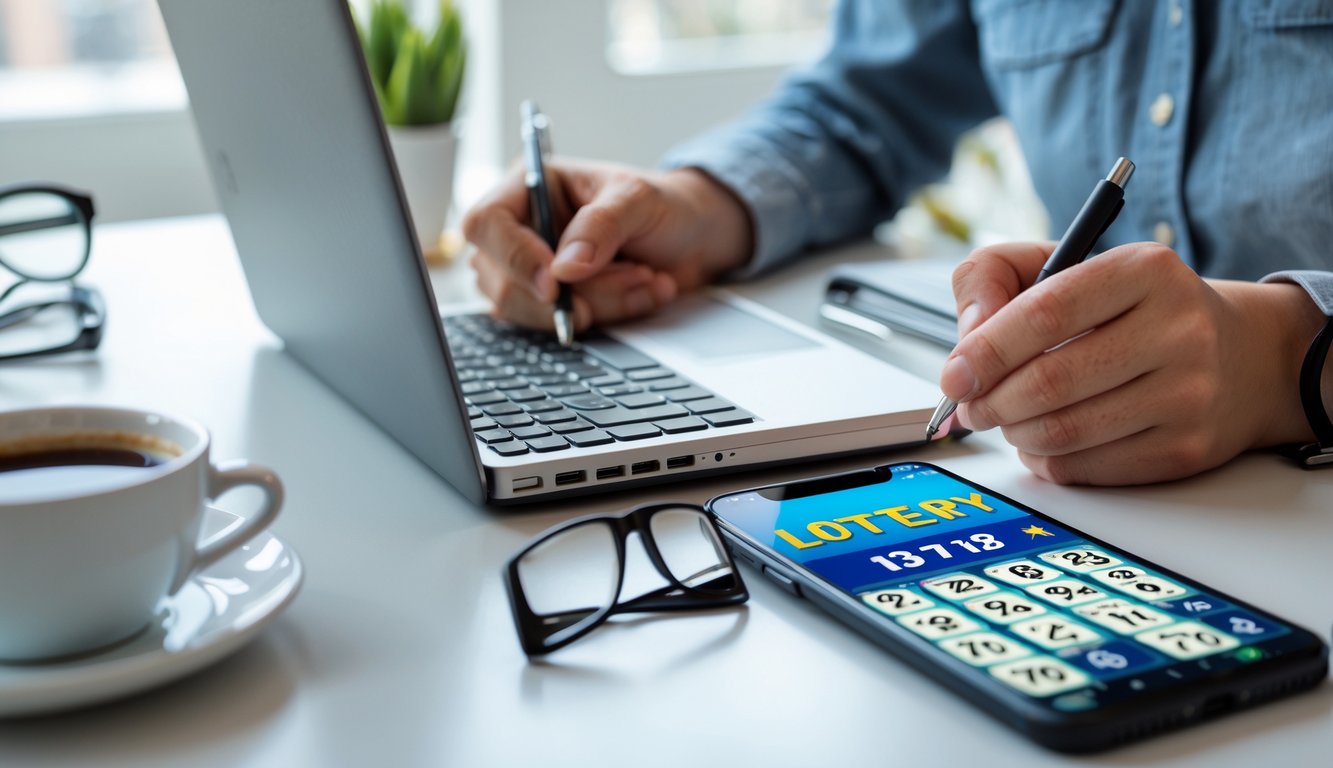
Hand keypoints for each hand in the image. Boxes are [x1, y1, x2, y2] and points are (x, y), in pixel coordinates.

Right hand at [462, 159, 752, 331]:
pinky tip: (639, 293)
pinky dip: (606, 317)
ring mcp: (530, 272)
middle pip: (500, 279)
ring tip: (643, 276)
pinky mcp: (550, 305)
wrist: (693, 239)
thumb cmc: (662, 206)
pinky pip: (557, 327)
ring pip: (530, 311)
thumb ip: (603, 225)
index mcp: (528, 186)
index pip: (486, 222)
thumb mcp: (640, 200)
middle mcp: (520, 230)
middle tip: (633, 273)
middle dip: (573, 290)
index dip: (514, 256)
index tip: (555, 281)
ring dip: (597, 304)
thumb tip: (564, 268)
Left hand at [942, 241, 1323, 484]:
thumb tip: (964, 343)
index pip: (1046, 312)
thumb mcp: (1065, 263)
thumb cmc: (1129, 308)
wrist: (1240, 356)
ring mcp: (1188, 394)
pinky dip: (1046, 461)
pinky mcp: (1187, 448)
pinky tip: (1044, 441)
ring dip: (1015, 433)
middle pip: (1050, 382)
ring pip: (1064, 432)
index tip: (953, 375)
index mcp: (1143, 270)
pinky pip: (1087, 468)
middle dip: (991, 402)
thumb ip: (994, 278)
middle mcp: (1177, 329)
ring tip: (1008, 419)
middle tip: (971, 406)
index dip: (986, 350)